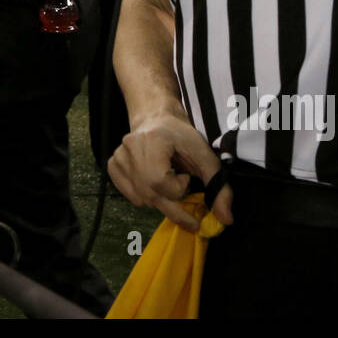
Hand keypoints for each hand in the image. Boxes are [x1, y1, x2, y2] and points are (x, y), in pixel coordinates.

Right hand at [108, 112, 232, 231]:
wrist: (156, 118)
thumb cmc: (181, 137)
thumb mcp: (205, 155)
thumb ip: (218, 186)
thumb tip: (226, 219)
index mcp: (151, 140)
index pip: (160, 181)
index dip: (178, 188)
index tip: (187, 178)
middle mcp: (129, 149)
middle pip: (150, 194)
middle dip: (174, 208)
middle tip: (191, 217)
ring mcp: (117, 158)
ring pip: (142, 199)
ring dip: (161, 201)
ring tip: (169, 184)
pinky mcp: (112, 166)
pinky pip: (131, 196)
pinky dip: (147, 198)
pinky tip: (154, 184)